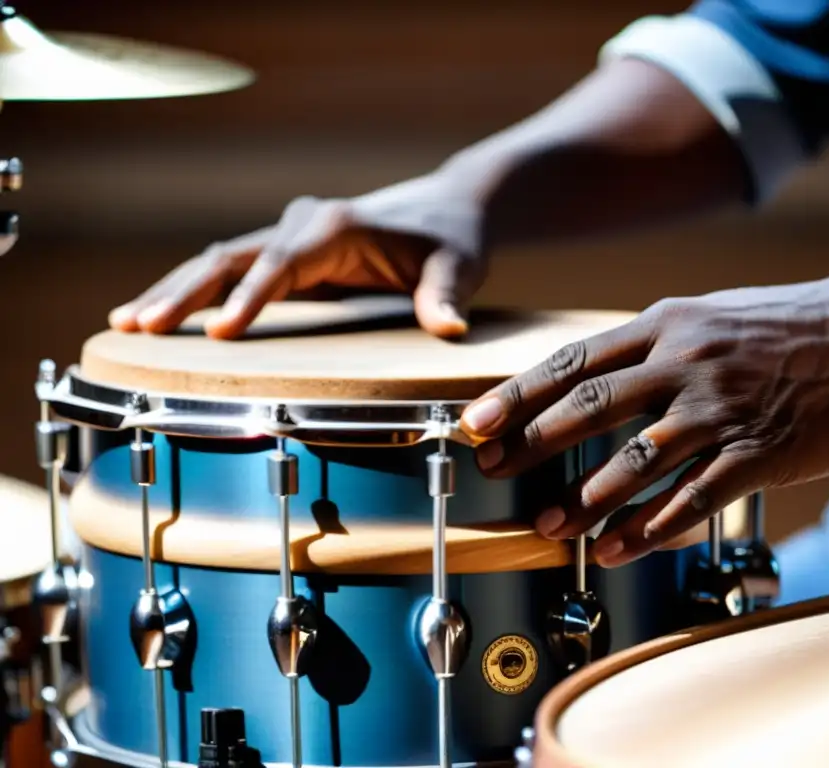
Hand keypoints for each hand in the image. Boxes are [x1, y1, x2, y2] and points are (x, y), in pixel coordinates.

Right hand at [108, 193, 486, 338]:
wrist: (449, 210)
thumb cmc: (454, 240)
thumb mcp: (459, 266)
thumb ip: (447, 294)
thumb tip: (450, 327)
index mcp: (336, 226)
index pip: (283, 263)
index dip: (251, 296)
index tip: (220, 331)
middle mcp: (303, 226)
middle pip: (231, 258)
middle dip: (185, 292)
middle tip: (140, 326)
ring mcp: (289, 239)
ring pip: (218, 262)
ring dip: (174, 291)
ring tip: (127, 324)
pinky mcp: (287, 258)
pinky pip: (231, 274)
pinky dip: (195, 294)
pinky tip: (160, 318)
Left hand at [458, 265, 828, 566]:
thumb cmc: (794, 325)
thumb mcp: (713, 315)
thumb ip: (657, 345)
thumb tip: (600, 377)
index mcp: (668, 325)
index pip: (573, 360)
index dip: (518, 394)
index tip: (477, 423)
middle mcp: (685, 363)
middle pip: (590, 406)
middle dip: (533, 443)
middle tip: (497, 472)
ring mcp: (721, 408)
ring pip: (635, 460)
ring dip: (586, 498)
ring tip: (549, 525)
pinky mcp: (759, 451)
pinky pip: (692, 498)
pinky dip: (649, 528)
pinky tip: (617, 548)